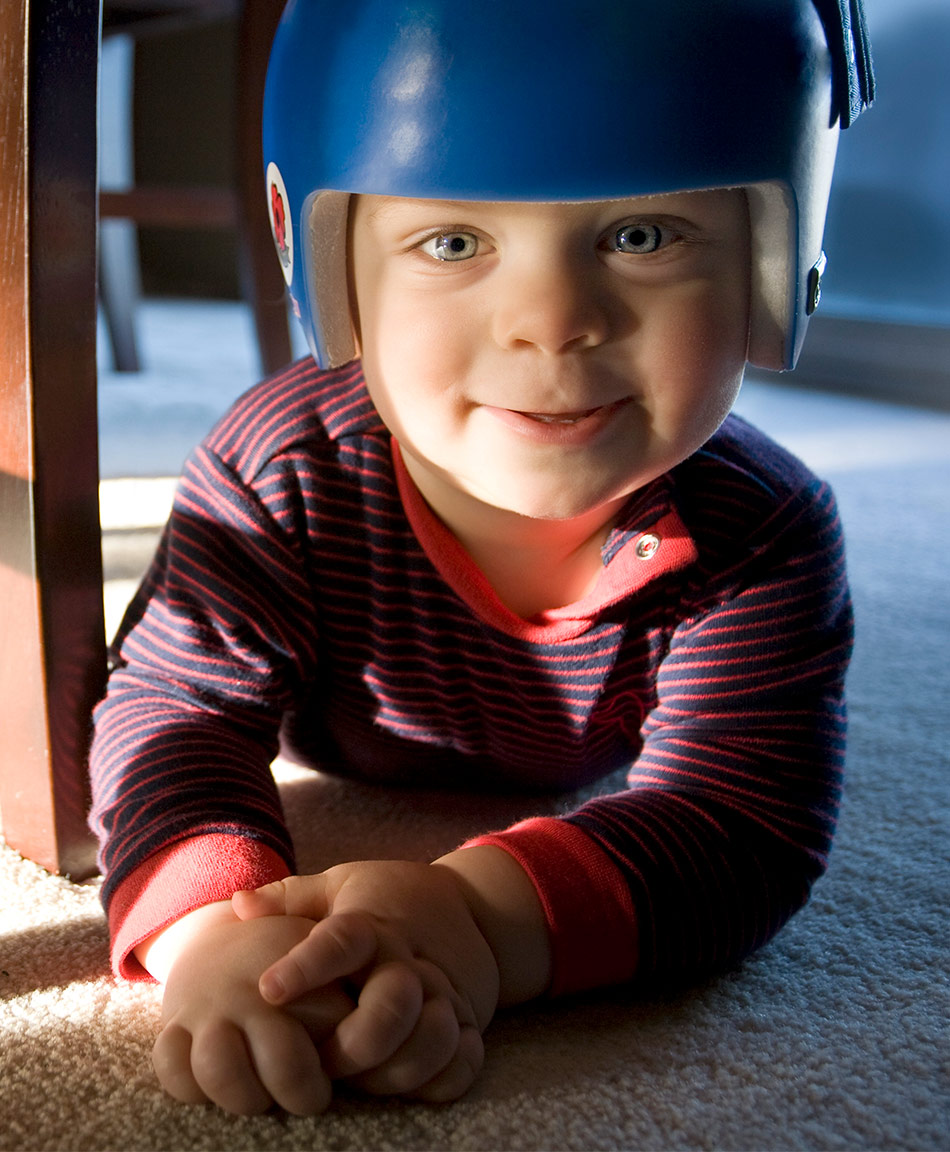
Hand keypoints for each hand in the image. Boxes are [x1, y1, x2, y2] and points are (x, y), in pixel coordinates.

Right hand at [148, 907, 353, 1115]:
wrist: (226, 935)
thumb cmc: (295, 958)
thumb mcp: (328, 959)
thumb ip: (350, 996)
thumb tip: (369, 1036)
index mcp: (299, 971)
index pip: (331, 1022)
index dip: (345, 1054)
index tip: (342, 1071)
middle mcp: (252, 991)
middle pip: (281, 1059)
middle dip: (299, 1090)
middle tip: (311, 1099)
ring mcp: (209, 1008)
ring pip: (219, 1068)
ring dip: (244, 1096)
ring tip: (262, 1099)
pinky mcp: (174, 1025)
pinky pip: (170, 1065)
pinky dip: (190, 1088)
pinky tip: (215, 1091)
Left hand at [232, 860, 501, 1102]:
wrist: (473, 906)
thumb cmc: (390, 899)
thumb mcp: (343, 884)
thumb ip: (292, 898)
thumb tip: (239, 904)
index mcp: (372, 925)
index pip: (341, 942)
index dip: (306, 966)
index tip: (269, 988)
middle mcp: (410, 960)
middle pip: (393, 1005)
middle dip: (357, 1043)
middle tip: (325, 1061)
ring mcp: (445, 993)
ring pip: (431, 1040)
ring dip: (395, 1071)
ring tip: (364, 1078)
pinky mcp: (469, 1021)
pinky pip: (463, 1062)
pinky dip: (439, 1081)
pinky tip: (410, 1084)